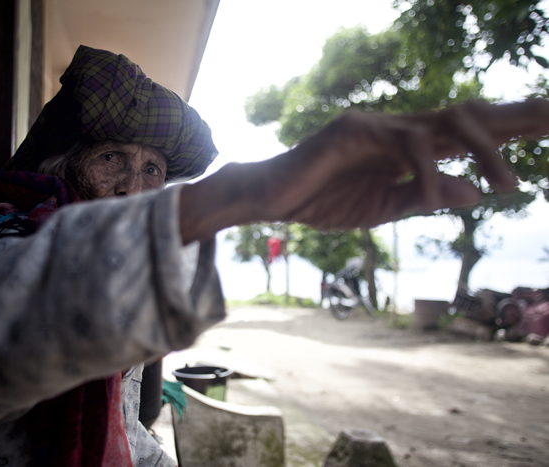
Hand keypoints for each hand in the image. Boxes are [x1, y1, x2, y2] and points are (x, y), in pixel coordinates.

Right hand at [255, 100, 548, 229]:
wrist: (272, 198)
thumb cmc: (322, 202)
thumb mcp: (384, 208)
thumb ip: (426, 197)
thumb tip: (477, 194)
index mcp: (407, 147)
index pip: (465, 132)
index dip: (507, 131)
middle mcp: (398, 128)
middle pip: (468, 114)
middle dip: (517, 117)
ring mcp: (378, 125)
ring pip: (446, 122)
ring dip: (485, 151)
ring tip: (513, 186)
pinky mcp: (356, 131)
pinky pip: (408, 146)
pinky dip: (430, 173)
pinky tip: (441, 197)